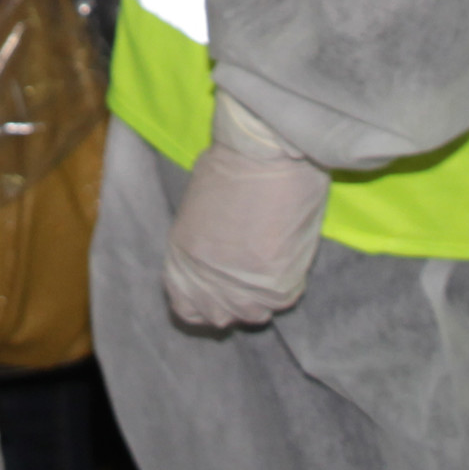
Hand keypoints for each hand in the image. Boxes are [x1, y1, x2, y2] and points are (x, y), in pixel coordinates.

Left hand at [164, 93, 330, 330]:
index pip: (186, 309)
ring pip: (254, 314)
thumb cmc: (233, 163)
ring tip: (270, 262)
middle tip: (251, 275)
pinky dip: (287, 281)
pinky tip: (286, 252)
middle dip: (235, 301)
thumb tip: (217, 257)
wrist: (267, 152)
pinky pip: (284, 299)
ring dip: (262, 295)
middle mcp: (205, 280)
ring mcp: (241, 287)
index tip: (221, 290)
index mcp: (181, 257)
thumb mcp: (198, 207)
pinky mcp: (276, 286)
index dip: (205, 302)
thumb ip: (201, 242)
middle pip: (220, 317)